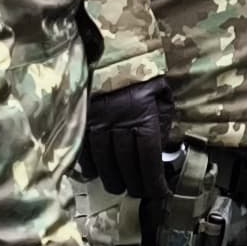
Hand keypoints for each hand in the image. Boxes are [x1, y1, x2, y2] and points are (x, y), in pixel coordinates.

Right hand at [77, 79, 175, 202]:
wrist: (114, 52)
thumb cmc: (143, 77)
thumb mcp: (162, 96)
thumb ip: (164, 122)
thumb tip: (166, 147)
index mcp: (143, 117)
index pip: (148, 159)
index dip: (153, 181)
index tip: (159, 193)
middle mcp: (119, 122)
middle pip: (125, 164)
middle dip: (133, 183)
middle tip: (138, 193)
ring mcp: (97, 122)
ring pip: (103, 161)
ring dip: (112, 179)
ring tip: (118, 187)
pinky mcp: (81, 119)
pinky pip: (84, 149)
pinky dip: (89, 165)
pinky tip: (95, 173)